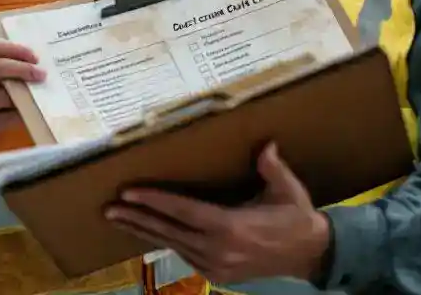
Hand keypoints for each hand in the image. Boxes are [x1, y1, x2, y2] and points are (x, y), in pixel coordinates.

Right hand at [0, 41, 45, 151]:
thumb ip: (6, 62)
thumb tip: (37, 62)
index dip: (16, 50)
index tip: (35, 57)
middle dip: (23, 70)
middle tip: (41, 74)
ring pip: (1, 95)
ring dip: (24, 94)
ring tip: (39, 92)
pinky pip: (4, 117)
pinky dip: (20, 113)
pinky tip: (30, 110)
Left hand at [104, 142, 331, 284]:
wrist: (311, 255)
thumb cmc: (296, 217)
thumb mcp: (288, 189)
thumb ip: (272, 167)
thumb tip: (265, 145)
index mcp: (232, 227)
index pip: (183, 211)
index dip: (155, 201)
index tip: (129, 192)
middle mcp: (219, 250)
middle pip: (168, 231)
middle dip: (137, 218)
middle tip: (109, 207)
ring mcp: (217, 266)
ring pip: (172, 244)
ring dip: (144, 231)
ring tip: (118, 218)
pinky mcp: (218, 275)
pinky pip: (184, 254)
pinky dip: (164, 242)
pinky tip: (148, 231)